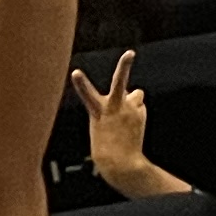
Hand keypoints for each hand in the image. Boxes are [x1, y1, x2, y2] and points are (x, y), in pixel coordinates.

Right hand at [73, 53, 153, 183]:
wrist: (121, 162)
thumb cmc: (106, 144)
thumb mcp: (102, 122)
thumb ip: (115, 103)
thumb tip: (130, 92)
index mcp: (97, 112)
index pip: (87, 94)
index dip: (81, 83)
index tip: (76, 72)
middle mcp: (114, 107)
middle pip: (119, 82)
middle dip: (124, 66)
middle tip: (130, 53)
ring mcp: (129, 109)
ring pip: (134, 93)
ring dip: (132, 99)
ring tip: (126, 115)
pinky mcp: (140, 112)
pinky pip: (138, 106)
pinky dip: (136, 111)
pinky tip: (132, 125)